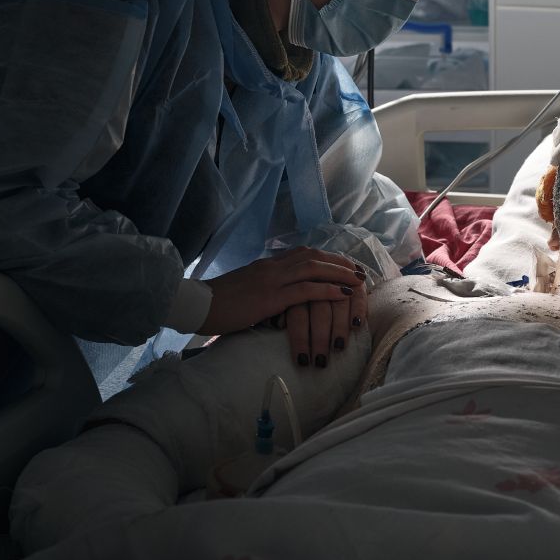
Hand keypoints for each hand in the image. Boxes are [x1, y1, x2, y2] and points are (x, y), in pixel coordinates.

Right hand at [198, 248, 365, 353]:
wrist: (198, 306)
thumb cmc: (220, 304)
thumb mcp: (247, 290)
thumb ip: (267, 288)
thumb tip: (284, 297)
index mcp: (267, 264)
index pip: (304, 254)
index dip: (328, 258)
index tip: (345, 264)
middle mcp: (272, 266)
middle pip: (314, 257)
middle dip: (340, 263)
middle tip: (360, 271)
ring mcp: (272, 279)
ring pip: (314, 269)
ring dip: (340, 273)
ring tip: (359, 280)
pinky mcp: (270, 297)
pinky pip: (305, 290)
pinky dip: (328, 290)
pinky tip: (344, 294)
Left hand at [273, 281, 367, 369]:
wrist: (324, 271)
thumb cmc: (301, 295)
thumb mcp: (285, 300)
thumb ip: (280, 311)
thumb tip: (278, 323)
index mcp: (297, 289)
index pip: (298, 315)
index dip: (300, 339)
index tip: (302, 361)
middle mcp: (318, 283)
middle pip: (319, 311)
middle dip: (320, 338)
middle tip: (320, 361)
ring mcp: (338, 280)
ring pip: (339, 304)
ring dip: (339, 328)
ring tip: (338, 348)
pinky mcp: (355, 281)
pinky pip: (358, 295)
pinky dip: (358, 310)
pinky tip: (356, 326)